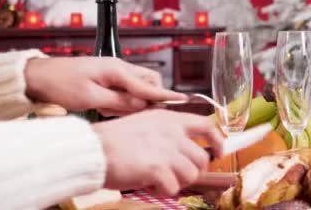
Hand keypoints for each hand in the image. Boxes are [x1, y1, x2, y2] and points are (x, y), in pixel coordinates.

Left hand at [25, 57, 186, 115]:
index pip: (149, 85)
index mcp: (117, 70)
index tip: (184, 100)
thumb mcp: (91, 98)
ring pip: (136, 86)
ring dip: (131, 100)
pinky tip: (103, 106)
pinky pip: (123, 89)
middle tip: (134, 111)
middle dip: (148, 96)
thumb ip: (120, 102)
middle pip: (148, 81)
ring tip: (108, 108)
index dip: (166, 95)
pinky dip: (119, 100)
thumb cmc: (61, 84)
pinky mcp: (106, 78)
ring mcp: (112, 72)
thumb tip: (142, 105)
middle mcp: (119, 68)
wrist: (37, 76)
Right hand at [93, 109, 223, 195]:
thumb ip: (166, 132)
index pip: (206, 126)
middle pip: (201, 158)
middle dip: (193, 171)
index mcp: (169, 118)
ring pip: (191, 175)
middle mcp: (171, 132)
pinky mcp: (158, 168)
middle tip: (178, 176)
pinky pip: (173, 188)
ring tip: (159, 179)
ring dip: (177, 181)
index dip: (217, 141)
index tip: (218, 152)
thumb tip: (184, 148)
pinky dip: (163, 191)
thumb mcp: (144, 124)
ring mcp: (166, 150)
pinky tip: (149, 185)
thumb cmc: (112, 140)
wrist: (92, 150)